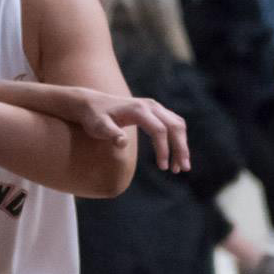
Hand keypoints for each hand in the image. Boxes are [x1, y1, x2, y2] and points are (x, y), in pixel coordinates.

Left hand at [68, 87, 189, 172]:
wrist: (91, 103)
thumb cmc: (94, 117)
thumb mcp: (97, 126)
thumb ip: (110, 133)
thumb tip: (122, 142)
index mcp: (138, 110)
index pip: (159, 130)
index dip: (163, 149)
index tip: (163, 167)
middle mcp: (150, 106)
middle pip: (174, 126)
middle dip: (181, 148)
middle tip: (182, 169)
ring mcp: (154, 107)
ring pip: (177, 125)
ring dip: (182, 145)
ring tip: (179, 167)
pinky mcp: (155, 111)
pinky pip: (173, 124)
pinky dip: (177, 139)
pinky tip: (175, 155)